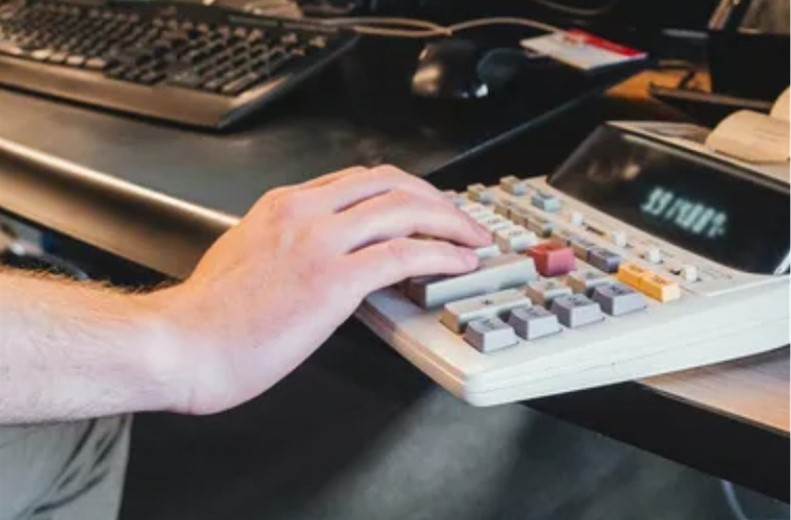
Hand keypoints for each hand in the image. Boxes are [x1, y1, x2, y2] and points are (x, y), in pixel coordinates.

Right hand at [147, 165, 491, 414]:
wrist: (181, 345)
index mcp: (283, 206)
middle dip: (435, 198)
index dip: (403, 190)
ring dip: (450, 221)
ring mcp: (319, 243)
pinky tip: (459, 262)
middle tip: (459, 219)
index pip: (359, 180)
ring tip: (472, 239)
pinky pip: (405, 254)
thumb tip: (316, 256)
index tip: (424, 206)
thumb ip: (283, 244)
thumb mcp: (245, 255)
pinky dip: (442, 254)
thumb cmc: (207, 315)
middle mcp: (304, 214)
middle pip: (390, 183)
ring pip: (405, 209)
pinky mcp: (333, 280)